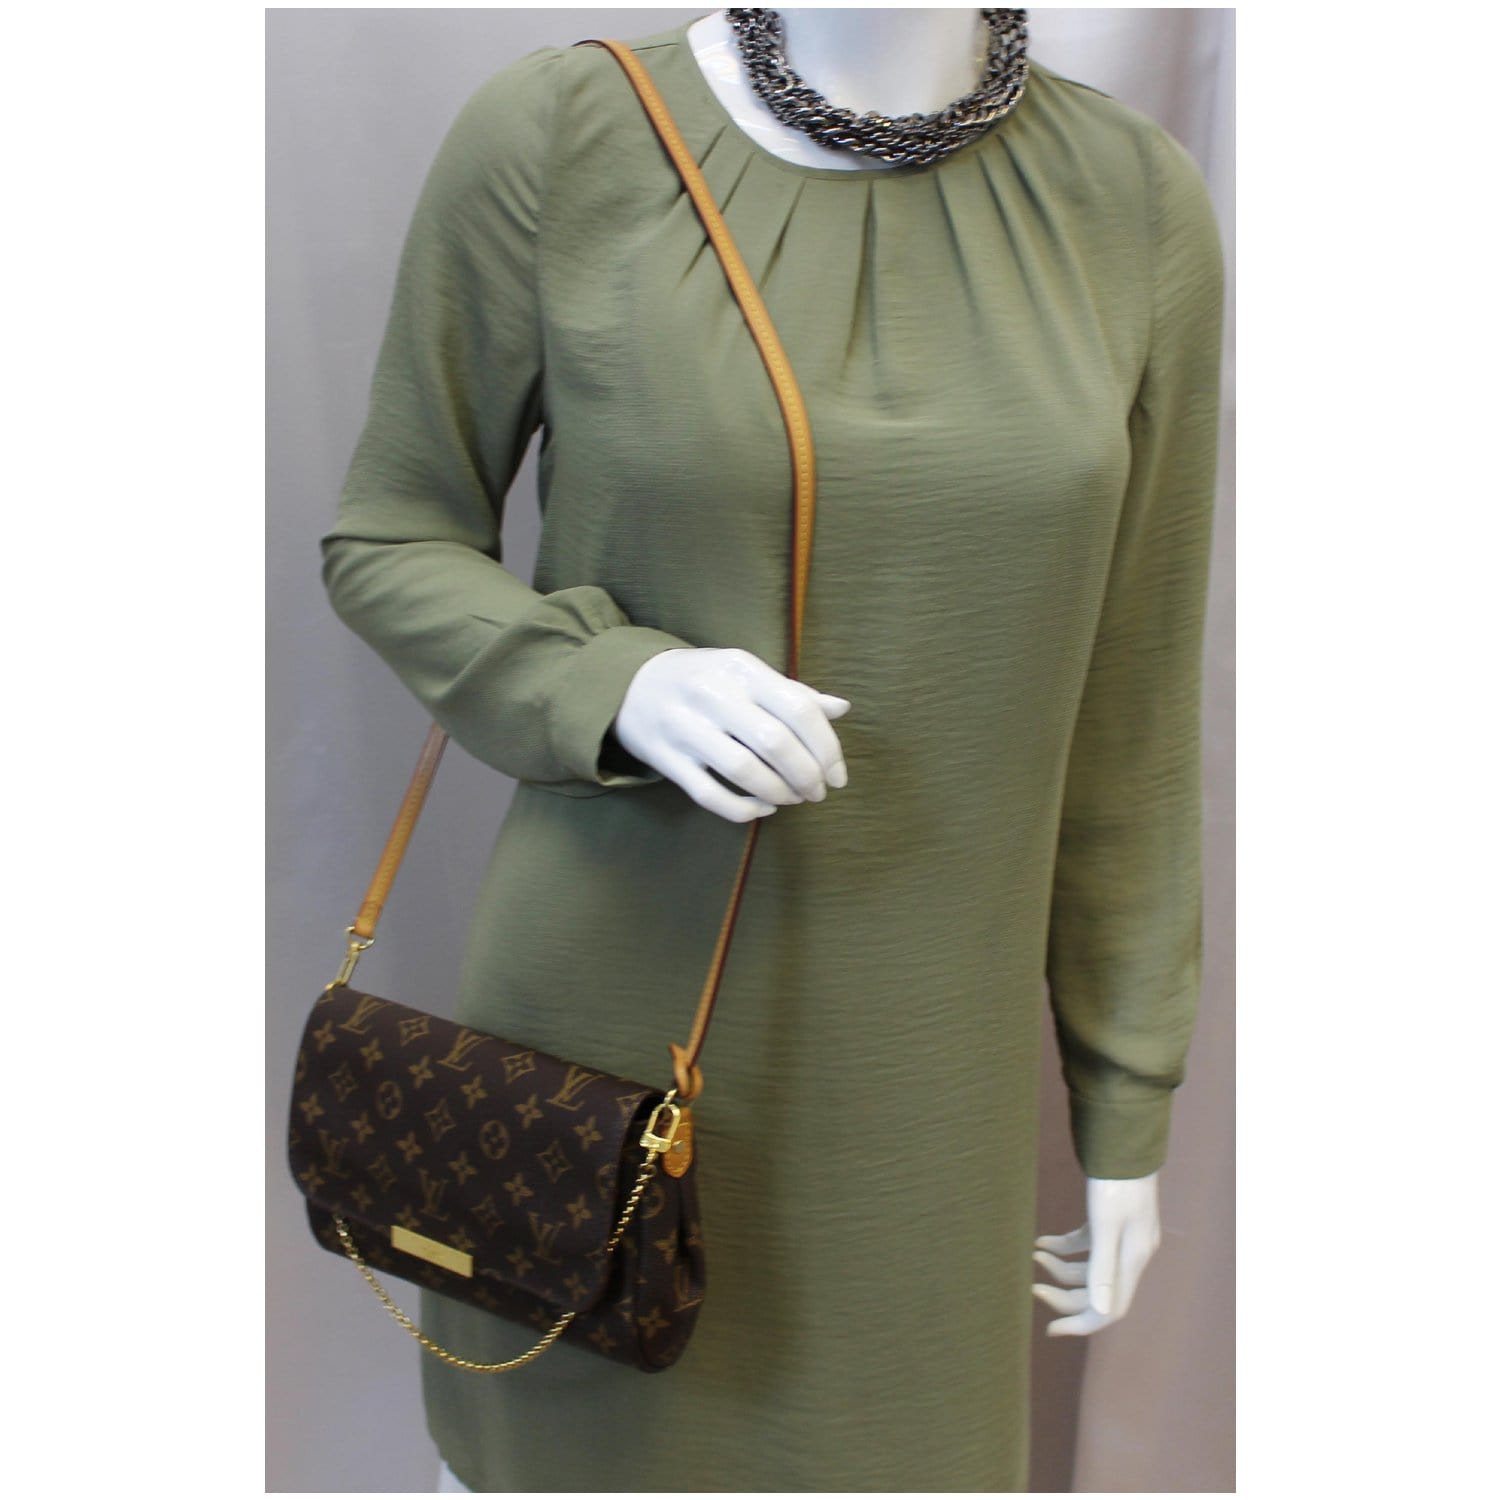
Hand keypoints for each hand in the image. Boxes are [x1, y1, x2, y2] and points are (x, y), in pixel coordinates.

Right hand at [612, 647, 850, 822]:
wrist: (629, 684)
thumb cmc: (703, 680)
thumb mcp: (745, 673)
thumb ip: (792, 693)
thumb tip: (841, 709)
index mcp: (741, 669)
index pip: (798, 708)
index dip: (827, 747)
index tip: (838, 775)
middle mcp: (712, 695)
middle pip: (774, 742)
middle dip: (807, 775)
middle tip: (819, 792)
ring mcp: (685, 728)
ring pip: (743, 771)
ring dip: (779, 792)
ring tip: (795, 799)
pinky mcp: (665, 759)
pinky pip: (710, 795)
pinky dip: (744, 808)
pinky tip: (763, 807)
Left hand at [1031, 1171, 1162, 1334]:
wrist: (1123, 1141)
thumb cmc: (1115, 1180)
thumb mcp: (1106, 1223)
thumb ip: (1102, 1268)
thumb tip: (1099, 1312)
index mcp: (1133, 1260)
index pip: (1109, 1310)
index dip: (1080, 1323)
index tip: (1050, 1329)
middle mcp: (1130, 1254)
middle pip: (1096, 1292)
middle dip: (1063, 1293)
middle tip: (1031, 1288)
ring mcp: (1121, 1237)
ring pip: (1089, 1269)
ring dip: (1060, 1268)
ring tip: (1032, 1256)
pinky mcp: (1110, 1221)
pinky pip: (1086, 1246)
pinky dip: (1064, 1247)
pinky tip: (1041, 1242)